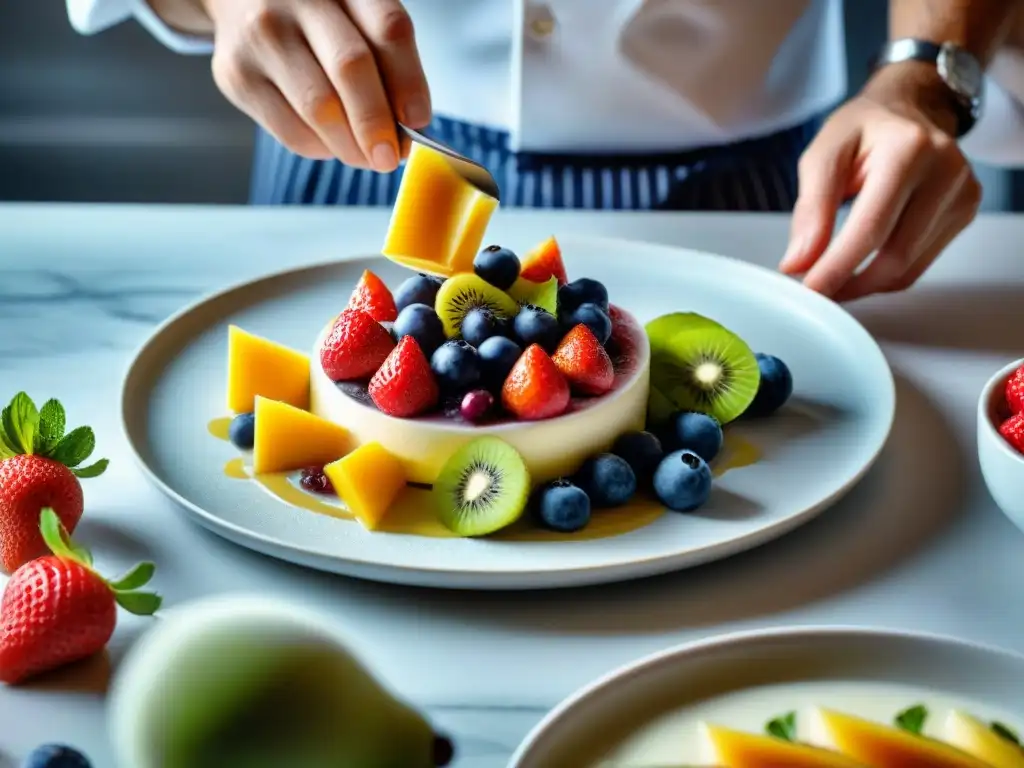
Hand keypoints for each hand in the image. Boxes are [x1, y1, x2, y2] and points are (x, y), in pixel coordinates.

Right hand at [205, 0, 430, 170]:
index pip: (388, 29)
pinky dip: (321, 147)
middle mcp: (299, 0)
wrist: (240, 0)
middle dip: (377, 122)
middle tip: (390, 157)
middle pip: (350, 67)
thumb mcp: (358, 18)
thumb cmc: (318, 18)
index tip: (419, 121)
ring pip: (319, 107)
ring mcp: (262, 36)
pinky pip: (290, 130)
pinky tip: (332, 143)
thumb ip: (387, 61)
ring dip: (351, 145)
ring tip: (366, 157)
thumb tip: (406, 127)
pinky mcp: (236, 75)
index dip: (409, 82)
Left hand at [780, 62, 981, 301]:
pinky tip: (862, 267)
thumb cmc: (864, 129)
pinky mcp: (965, 211)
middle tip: (816, 291)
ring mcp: (962, 193)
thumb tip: (799, 263)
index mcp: (909, 149)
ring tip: (833, 279)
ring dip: (865, 285)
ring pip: (908, 268)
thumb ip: (810, 209)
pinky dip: (886, 276)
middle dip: (850, 283)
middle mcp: (945, 171)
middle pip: (895, 255)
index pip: (871, 228)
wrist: (911, 108)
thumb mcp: (823, 154)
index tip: (810, 290)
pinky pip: (920, 264)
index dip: (838, 267)